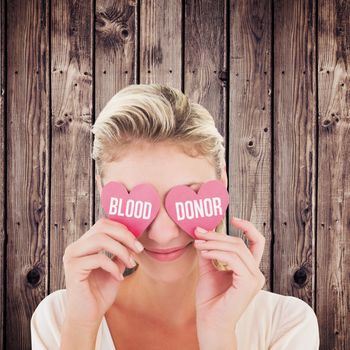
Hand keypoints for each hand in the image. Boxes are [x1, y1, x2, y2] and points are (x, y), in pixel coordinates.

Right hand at [62, 217, 143, 327]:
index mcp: (84, 244)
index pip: (103, 224)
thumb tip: (133, 238)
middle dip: (125, 236)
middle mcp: (75, 247)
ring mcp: (72, 256)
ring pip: (100, 239)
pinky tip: (119, 277)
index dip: (122, 229)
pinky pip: (99, 259)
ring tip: (130, 264)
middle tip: (138, 249)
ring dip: (121, 250)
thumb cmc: (100, 292)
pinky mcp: (73, 269)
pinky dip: (113, 266)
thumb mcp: (115, 267)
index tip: (137, 243)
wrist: (88, 317)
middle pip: (102, 227)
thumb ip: (120, 252)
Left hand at [193, 216, 265, 345]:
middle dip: (217, 235)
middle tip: (199, 232)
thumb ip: (209, 252)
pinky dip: (216, 252)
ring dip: (214, 243)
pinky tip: (204, 252)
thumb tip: (203, 233)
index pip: (256, 242)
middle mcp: (256, 273)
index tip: (233, 218)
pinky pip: (232, 259)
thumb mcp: (208, 270)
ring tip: (198, 243)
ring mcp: (255, 278)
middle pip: (239, 243)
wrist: (210, 323)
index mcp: (249, 269)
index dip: (248, 227)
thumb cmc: (210, 299)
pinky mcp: (248, 283)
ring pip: (236, 248)